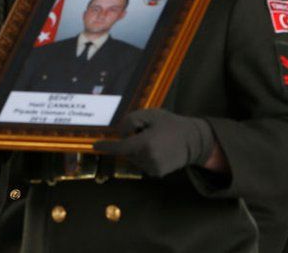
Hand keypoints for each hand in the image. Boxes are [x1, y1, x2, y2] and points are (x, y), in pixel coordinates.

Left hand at [94, 109, 213, 177]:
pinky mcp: (156, 173)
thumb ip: (130, 121)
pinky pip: (141, 163)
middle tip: (145, 132)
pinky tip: (156, 149)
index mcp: (145, 143)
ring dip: (136, 149)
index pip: (119, 147)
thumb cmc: (170, 124)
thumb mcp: (150, 114)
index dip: (106, 147)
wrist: (192, 141)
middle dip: (129, 142)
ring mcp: (152, 168)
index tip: (95, 146)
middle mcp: (147, 158)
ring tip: (153, 140)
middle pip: (126, 151)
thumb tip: (119, 134)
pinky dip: (143, 156)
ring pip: (133, 158)